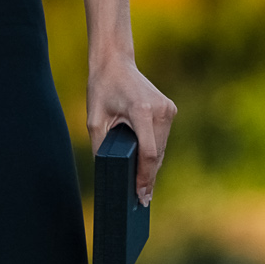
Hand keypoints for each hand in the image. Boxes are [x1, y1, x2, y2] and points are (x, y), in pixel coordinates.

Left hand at [87, 56, 176, 204]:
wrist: (115, 63)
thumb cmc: (101, 89)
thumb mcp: (94, 119)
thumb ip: (101, 146)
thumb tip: (109, 173)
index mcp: (141, 111)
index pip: (148, 154)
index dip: (145, 178)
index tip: (141, 197)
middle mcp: (160, 110)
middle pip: (157, 154)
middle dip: (148, 176)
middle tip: (141, 200)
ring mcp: (168, 109)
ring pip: (162, 147)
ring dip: (152, 164)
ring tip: (143, 187)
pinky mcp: (170, 109)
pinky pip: (163, 137)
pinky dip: (154, 150)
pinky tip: (146, 164)